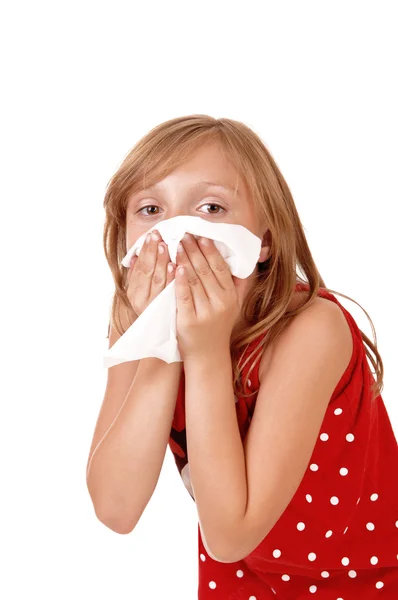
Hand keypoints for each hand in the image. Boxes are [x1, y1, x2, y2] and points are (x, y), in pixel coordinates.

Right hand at [126, 230, 174, 315]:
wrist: (160, 336)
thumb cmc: (153, 309)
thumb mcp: (143, 291)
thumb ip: (139, 274)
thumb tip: (134, 255)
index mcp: (133, 291)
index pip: (138, 267)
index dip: (144, 251)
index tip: (150, 235)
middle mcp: (140, 299)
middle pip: (146, 271)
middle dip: (152, 252)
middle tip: (158, 235)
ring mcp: (153, 306)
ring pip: (157, 280)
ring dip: (161, 262)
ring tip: (165, 246)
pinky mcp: (166, 311)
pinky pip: (168, 292)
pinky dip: (170, 278)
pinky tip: (174, 266)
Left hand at [174, 233, 249, 360]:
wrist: (208, 356)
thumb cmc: (219, 327)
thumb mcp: (234, 306)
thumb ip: (240, 284)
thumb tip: (248, 260)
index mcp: (230, 297)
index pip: (220, 268)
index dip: (211, 251)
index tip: (202, 236)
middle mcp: (220, 303)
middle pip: (205, 270)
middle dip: (194, 250)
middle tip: (185, 235)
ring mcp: (204, 312)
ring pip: (193, 280)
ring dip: (184, 260)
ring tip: (177, 245)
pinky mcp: (188, 321)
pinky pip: (183, 296)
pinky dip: (178, 280)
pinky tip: (174, 267)